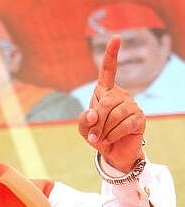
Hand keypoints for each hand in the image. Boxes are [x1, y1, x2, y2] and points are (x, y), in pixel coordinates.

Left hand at [78, 36, 144, 171]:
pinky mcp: (140, 118)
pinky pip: (123, 125)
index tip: (116, 36)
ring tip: (102, 137)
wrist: (113, 152)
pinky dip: (112, 135)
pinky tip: (110, 139)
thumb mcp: (84, 128)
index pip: (108, 70)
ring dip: (103, 130)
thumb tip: (93, 113)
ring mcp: (132, 105)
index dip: (111, 54)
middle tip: (94, 134)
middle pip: (105, 103)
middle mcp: (120, 94)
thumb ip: (83, 119)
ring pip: (114, 115)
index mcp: (105, 91)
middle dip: (96, 122)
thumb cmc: (97, 135)